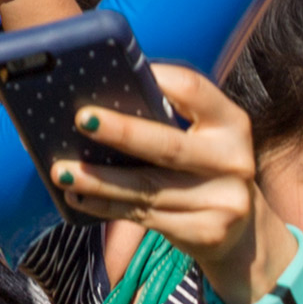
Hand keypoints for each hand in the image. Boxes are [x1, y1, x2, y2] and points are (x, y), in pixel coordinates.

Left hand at [53, 64, 288, 302]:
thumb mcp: (201, 138)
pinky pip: (144, 217)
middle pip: (169, 145)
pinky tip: (78, 196)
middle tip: (82, 119)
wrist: (241, 231)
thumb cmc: (202, 169)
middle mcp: (234, 160)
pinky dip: (105, 206)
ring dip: (99, 180)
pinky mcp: (206, 233)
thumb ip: (166, 119)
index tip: (115, 70)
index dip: (157, 78)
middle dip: (122, 132)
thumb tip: (96, 100)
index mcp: (231, 123)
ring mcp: (224, 201)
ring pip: (147, 188)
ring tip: (62, 170)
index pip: (193, 90)